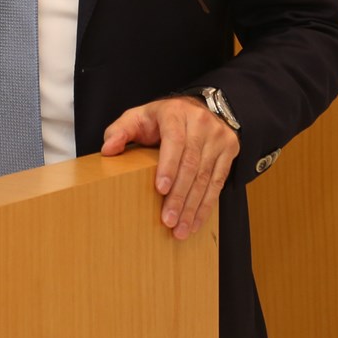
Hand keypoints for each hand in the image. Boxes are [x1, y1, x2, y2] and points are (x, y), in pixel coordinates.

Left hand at [100, 96, 238, 240]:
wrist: (198, 107)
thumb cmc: (162, 118)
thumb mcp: (138, 117)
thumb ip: (120, 131)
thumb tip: (107, 150)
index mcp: (176, 113)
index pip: (175, 140)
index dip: (168, 166)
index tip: (160, 189)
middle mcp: (201, 122)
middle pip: (192, 164)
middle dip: (179, 196)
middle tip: (168, 220)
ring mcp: (218, 136)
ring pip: (206, 177)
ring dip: (193, 207)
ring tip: (180, 229)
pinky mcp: (229, 149)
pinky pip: (218, 182)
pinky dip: (206, 205)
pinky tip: (195, 222)